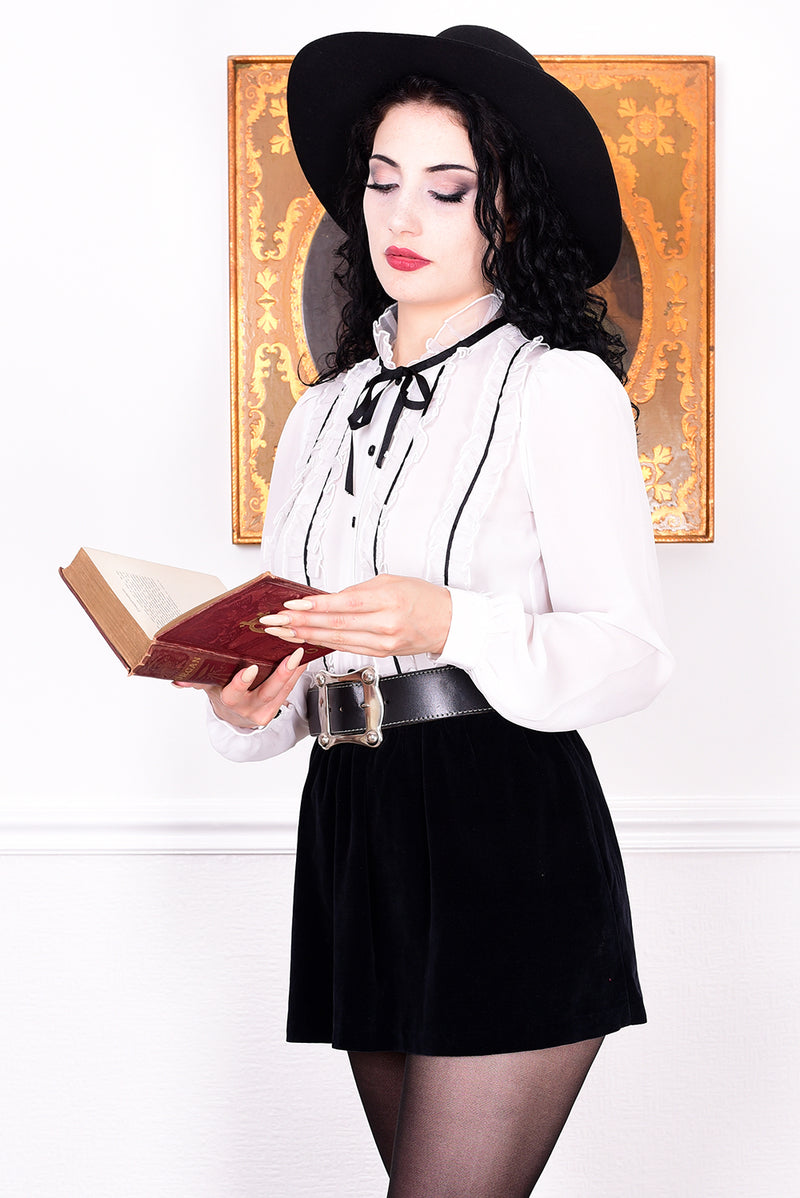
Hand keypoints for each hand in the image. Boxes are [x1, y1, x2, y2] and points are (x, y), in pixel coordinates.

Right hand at [173, 647, 306, 729]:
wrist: (237, 715)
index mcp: (231, 702)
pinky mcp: (280, 706)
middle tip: (292, 656)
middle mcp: (250, 708)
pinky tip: (305, 658)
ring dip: (295, 671)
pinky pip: (291, 690)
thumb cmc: (223, 694)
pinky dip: (298, 673)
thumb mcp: (209, 687)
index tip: (249, 669)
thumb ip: (196, 682)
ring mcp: (267, 709)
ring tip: (304, 651)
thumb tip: (178, 680)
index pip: (234, 694)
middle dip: (281, 674)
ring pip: (283, 690)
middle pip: (268, 692)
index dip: (241, 683)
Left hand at [258, 574, 451, 658]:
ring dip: (306, 636)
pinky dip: (324, 643)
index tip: (291, 606)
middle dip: (300, 624)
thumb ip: (359, 591)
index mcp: (387, 600)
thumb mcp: (391, 581)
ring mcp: (382, 642)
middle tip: (275, 623)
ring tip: (283, 633)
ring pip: (336, 640)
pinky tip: (308, 640)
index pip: (342, 605)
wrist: (448, 622)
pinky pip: (347, 648)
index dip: (313, 607)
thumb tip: (329, 599)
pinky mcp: (381, 653)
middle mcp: (384, 624)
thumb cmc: (423, 598)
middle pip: (334, 626)